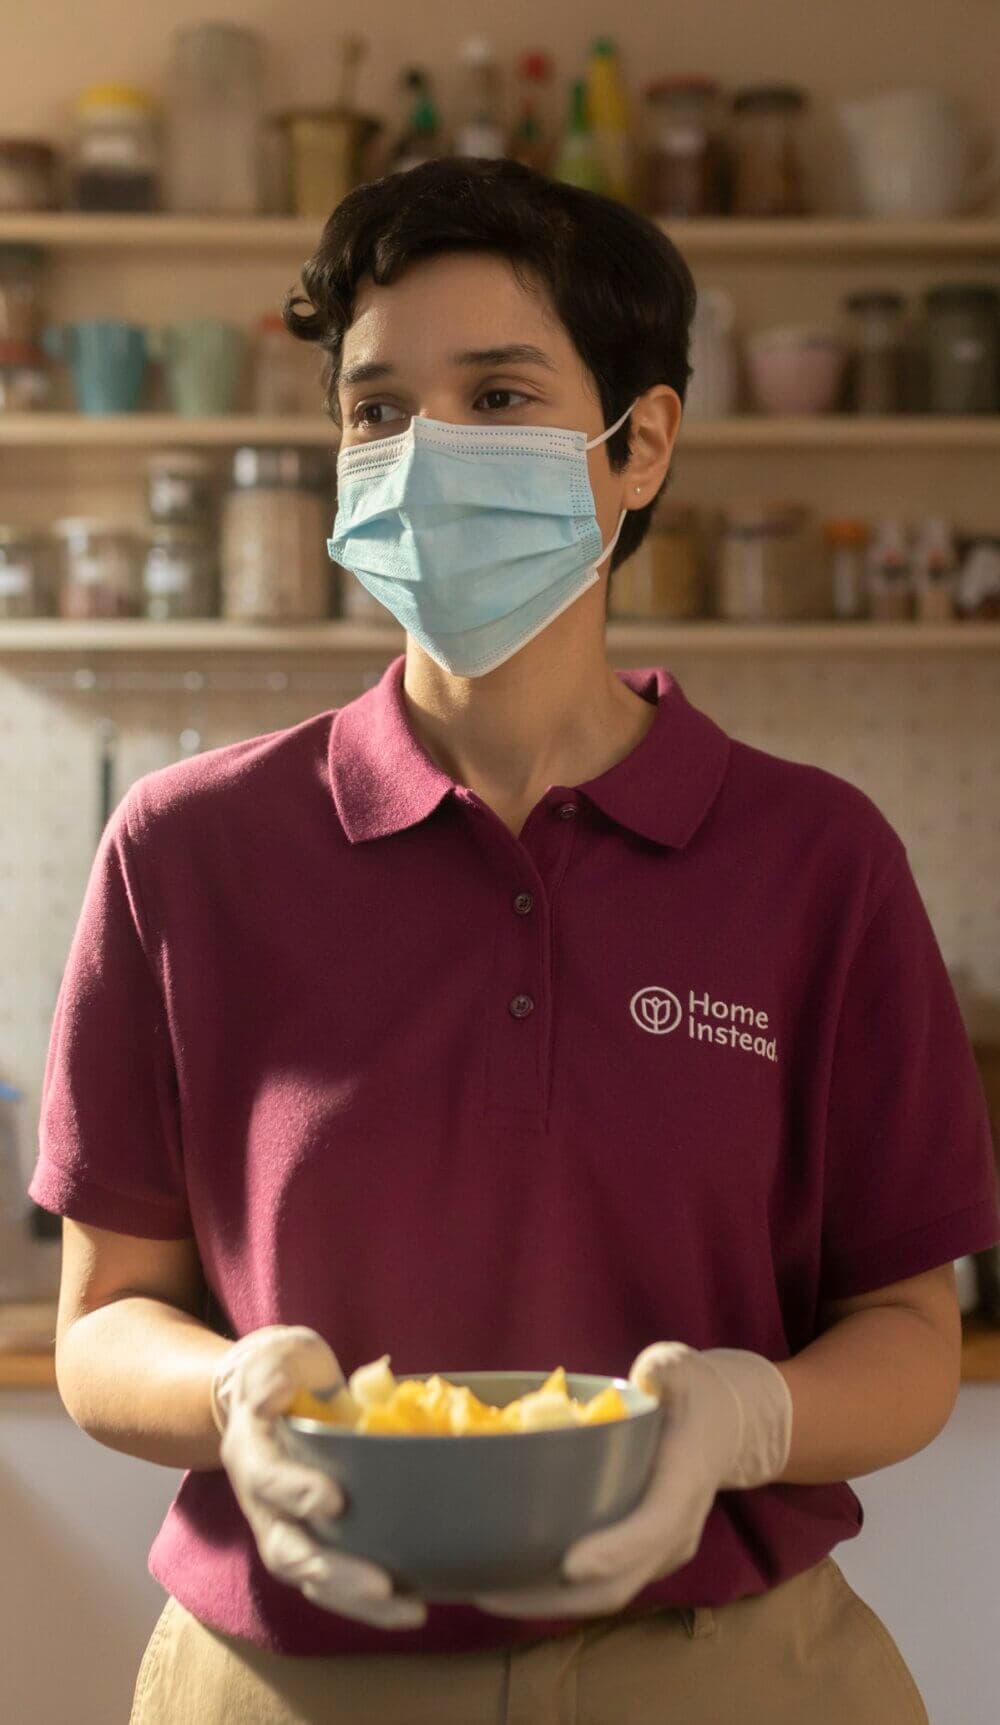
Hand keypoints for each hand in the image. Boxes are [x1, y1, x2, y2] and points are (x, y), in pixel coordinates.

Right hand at [212, 1325, 427, 1629]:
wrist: (272, 1392)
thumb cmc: (279, 1371)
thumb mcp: (273, 1356)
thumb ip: (269, 1372)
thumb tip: (274, 1390)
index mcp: (251, 1453)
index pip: (267, 1480)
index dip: (296, 1493)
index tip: (335, 1501)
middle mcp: (264, 1503)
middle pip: (288, 1551)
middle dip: (333, 1572)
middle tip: (380, 1584)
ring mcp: (287, 1528)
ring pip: (313, 1579)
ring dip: (357, 1600)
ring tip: (409, 1611)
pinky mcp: (317, 1540)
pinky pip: (337, 1580)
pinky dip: (370, 1601)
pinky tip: (412, 1606)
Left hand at [471, 1342, 792, 1619]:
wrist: (728, 1422)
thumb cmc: (690, 1389)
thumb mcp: (674, 1368)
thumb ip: (653, 1376)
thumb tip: (619, 1387)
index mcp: (687, 1476)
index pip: (656, 1524)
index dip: (615, 1549)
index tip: (567, 1564)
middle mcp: (680, 1526)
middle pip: (623, 1582)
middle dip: (556, 1597)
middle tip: (490, 1591)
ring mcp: (666, 1548)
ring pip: (611, 1592)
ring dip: (551, 1601)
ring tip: (489, 1590)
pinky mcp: (649, 1555)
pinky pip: (607, 1583)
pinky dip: (562, 1591)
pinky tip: (515, 1578)